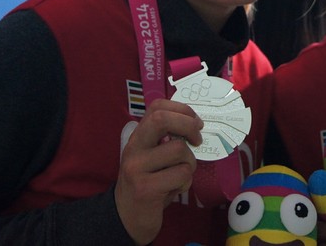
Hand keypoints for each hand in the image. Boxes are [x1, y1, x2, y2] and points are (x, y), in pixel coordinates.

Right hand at [115, 98, 203, 244]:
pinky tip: (175, 189)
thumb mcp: (153, 157)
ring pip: (179, 150)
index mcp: (137, 137)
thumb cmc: (148, 183)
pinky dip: (186, 182)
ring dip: (190, 163)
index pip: (157, 107)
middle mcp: (133, 148)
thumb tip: (197, 126)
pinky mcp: (146, 188)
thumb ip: (167, 140)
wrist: (127, 218)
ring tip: (181, 174)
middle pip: (162, 119)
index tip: (195, 122)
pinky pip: (182, 174)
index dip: (181, 109)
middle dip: (188, 125)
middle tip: (198, 139)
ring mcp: (137, 168)